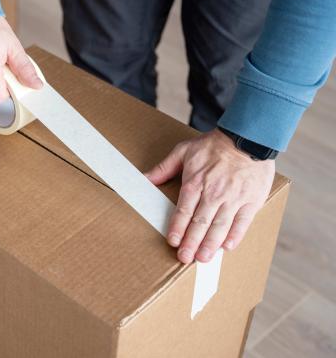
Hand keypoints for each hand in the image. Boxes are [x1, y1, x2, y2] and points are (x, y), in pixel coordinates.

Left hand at [145, 129, 274, 263]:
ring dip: (211, 244)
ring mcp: (234, 198)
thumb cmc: (214, 145)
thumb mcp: (184, 151)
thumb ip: (164, 168)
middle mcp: (214, 193)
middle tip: (185, 258)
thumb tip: (144, 179)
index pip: (184, 211)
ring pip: (220, 226)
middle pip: (201, 223)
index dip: (177, 228)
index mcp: (196, 183)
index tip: (173, 242)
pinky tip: (227, 247)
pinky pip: (243, 222)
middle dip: (191, 242)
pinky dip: (235, 235)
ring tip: (203, 258)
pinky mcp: (252, 200)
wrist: (248, 137)